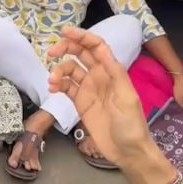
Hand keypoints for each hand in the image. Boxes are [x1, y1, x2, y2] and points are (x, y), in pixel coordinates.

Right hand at [48, 27, 153, 165]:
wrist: (128, 151)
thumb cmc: (132, 124)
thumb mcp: (127, 97)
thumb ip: (115, 73)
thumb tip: (102, 50)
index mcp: (112, 71)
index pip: (96, 47)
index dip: (81, 37)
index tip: (64, 32)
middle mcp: (99, 76)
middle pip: (80, 54)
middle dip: (65, 49)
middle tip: (51, 53)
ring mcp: (88, 89)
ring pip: (69, 70)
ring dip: (59, 71)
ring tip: (52, 82)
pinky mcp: (80, 102)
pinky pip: (66, 87)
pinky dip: (57, 84)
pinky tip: (53, 89)